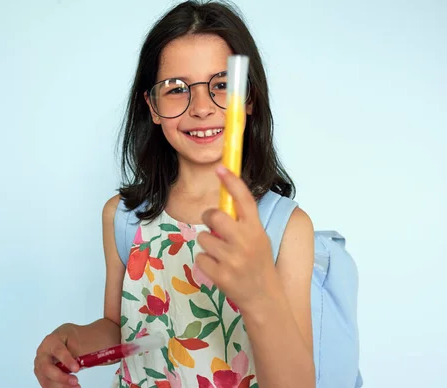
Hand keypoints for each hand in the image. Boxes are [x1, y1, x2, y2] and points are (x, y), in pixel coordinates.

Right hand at [34, 324, 81, 387]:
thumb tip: (77, 364)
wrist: (68, 341)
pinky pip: (48, 384)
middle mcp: (43, 353)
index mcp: (51, 341)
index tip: (76, 369)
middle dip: (61, 377)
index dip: (66, 361)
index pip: (57, 351)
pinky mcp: (43, 374)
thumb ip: (76, 351)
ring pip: (46, 379)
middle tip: (75, 380)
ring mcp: (41, 365)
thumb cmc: (72, 339)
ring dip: (60, 386)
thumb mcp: (78, 339)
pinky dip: (58, 387)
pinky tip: (69, 387)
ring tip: (76, 386)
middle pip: (47, 368)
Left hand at [195, 165, 275, 310]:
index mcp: (256, 229)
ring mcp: (233, 260)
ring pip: (203, 238)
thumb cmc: (258, 264)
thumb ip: (242, 223)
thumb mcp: (257, 239)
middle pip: (215, 215)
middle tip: (213, 225)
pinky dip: (205, 263)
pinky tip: (219, 269)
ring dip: (208, 244)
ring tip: (222, 255)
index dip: (232, 181)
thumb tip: (221, 203)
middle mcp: (246, 242)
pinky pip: (200, 258)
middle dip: (209, 218)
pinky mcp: (221, 275)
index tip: (220, 168)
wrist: (265, 298)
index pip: (244, 199)